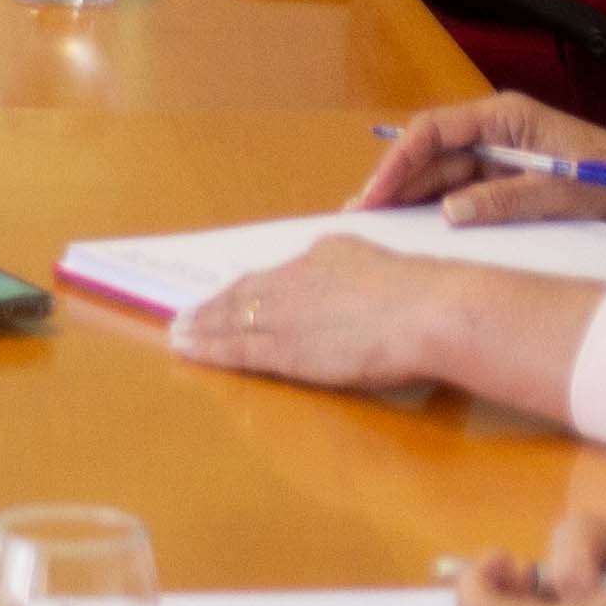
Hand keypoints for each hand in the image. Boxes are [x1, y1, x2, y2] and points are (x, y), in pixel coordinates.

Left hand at [173, 236, 596, 419]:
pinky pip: (236, 347)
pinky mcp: (284, 346)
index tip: (230, 296)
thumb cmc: (423, 294)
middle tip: (186, 316)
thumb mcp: (385, 265)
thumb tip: (351, 268)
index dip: (248, 290)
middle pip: (245, 293)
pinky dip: (209, 348)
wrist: (426, 309)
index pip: (276, 276)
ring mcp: (287, 313)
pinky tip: (189, 349)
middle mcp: (296, 277)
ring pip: (233, 319)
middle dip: (214, 306)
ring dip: (203, 326)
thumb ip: (361, 270)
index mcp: (324, 256)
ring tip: (179, 333)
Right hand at [354, 92, 605, 227]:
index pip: (435, 130)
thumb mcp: (563, 191)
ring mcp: (501, 155)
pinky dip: (436, 208)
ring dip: (409, 197)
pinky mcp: (508, 179)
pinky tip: (414, 231)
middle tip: (358, 216)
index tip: (375, 195)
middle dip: (394, 181)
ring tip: (374, 227)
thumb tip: (448, 212)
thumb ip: (505, 199)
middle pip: (431, 152)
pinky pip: (461, 191)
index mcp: (506, 116)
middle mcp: (497, 130)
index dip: (399, 161)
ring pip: (441, 174)